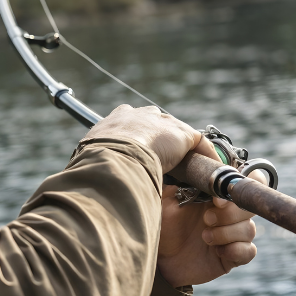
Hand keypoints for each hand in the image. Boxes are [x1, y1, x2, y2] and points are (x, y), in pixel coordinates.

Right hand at [83, 105, 207, 171]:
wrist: (115, 154)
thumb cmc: (98, 159)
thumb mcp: (92, 157)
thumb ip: (97, 162)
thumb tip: (90, 182)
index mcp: (118, 119)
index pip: (132, 122)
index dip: (137, 136)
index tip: (138, 151)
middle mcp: (142, 114)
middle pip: (157, 124)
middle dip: (161, 140)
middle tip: (162, 163)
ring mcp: (163, 122)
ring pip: (177, 134)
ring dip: (182, 151)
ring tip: (186, 171)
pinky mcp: (182, 133)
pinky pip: (199, 144)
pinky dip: (204, 157)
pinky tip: (206, 175)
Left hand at [155, 172, 265, 287]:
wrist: (156, 256)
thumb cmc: (162, 224)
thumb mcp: (166, 198)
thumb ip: (181, 178)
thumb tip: (195, 157)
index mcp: (217, 195)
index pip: (245, 181)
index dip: (238, 187)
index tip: (216, 198)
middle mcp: (228, 213)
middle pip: (250, 206)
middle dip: (230, 212)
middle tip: (207, 218)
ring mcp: (232, 235)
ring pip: (249, 229)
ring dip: (227, 233)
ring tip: (205, 236)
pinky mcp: (232, 256)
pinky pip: (249, 251)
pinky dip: (236, 250)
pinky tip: (217, 251)